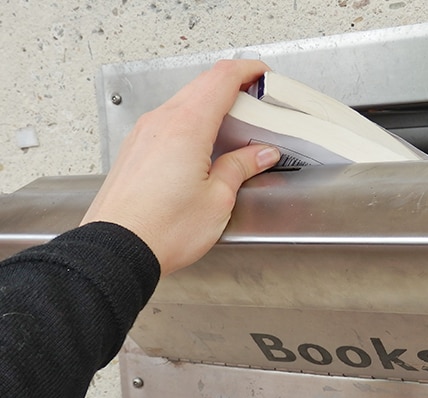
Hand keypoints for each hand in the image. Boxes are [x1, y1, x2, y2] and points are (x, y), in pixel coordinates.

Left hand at [81, 60, 279, 275]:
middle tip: (256, 102)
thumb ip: (241, 167)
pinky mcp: (135, 149)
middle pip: (202, 84)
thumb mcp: (218, 199)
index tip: (263, 74)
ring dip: (211, 104)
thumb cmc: (162, 229)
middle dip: (233, 86)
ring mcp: (144, 134)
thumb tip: (260, 154)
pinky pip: (167, 120)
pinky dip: (191, 120)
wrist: (116, 250)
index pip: (222, 78)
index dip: (248, 70)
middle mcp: (161, 122)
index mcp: (187, 126)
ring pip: (183, 101)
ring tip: (234, 127)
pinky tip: (204, 144)